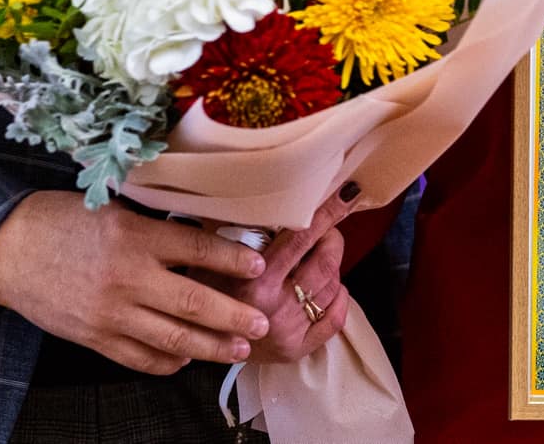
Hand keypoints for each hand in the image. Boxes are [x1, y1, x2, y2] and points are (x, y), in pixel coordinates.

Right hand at [0, 189, 270, 374]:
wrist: (5, 249)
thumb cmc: (58, 219)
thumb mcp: (110, 208)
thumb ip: (150, 228)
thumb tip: (197, 241)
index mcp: (133, 236)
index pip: (196, 249)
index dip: (232, 258)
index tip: (259, 263)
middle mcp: (127, 277)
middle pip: (194, 302)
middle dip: (234, 314)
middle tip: (262, 321)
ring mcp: (110, 313)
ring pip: (173, 337)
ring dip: (211, 346)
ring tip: (239, 348)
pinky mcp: (94, 337)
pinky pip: (140, 357)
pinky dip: (168, 361)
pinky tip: (186, 359)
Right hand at [210, 182, 359, 362]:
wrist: (198, 341)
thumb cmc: (205, 291)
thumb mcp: (210, 257)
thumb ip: (233, 229)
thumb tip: (260, 193)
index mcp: (254, 281)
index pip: (300, 239)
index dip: (326, 214)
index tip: (345, 195)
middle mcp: (274, 308)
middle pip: (325, 263)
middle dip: (332, 239)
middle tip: (326, 229)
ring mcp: (289, 331)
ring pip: (332, 287)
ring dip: (333, 265)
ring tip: (319, 256)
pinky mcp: (298, 350)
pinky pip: (335, 319)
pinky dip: (339, 297)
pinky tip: (330, 286)